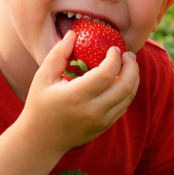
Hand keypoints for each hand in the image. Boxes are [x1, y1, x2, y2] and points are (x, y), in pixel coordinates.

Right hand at [17, 31, 139, 154]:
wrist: (41, 139)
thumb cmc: (40, 104)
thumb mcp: (42, 77)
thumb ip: (58, 54)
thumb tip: (74, 34)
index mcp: (76, 96)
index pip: (106, 74)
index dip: (115, 58)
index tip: (114, 48)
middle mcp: (92, 111)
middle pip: (125, 85)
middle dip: (132, 66)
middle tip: (129, 55)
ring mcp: (101, 121)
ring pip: (129, 96)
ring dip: (133, 78)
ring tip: (129, 65)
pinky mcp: (105, 126)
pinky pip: (124, 105)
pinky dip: (128, 90)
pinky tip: (122, 79)